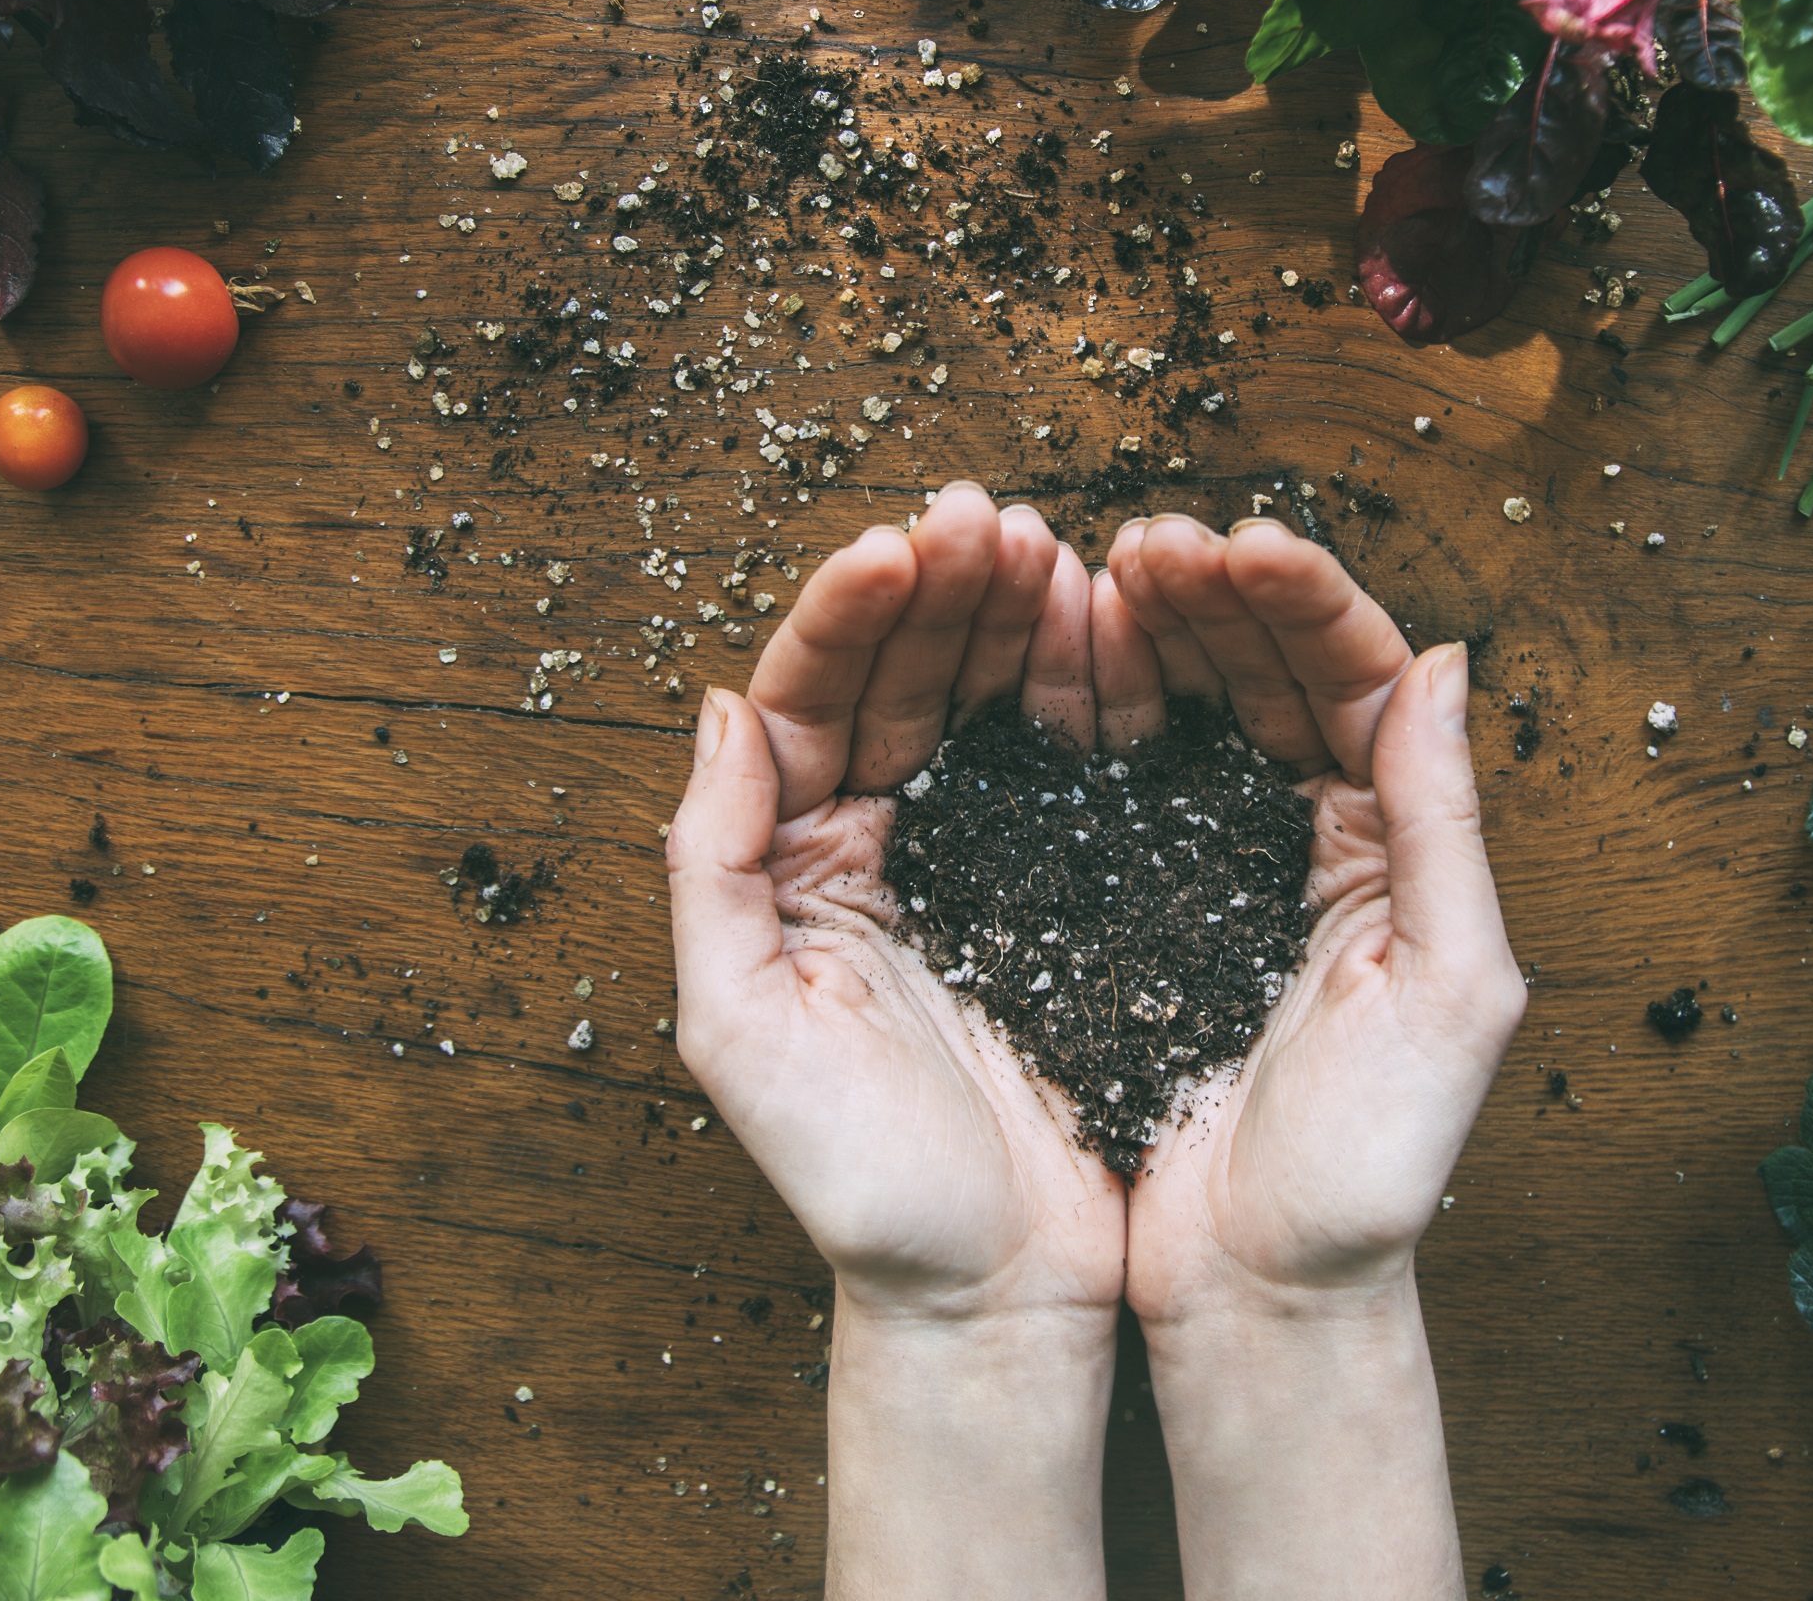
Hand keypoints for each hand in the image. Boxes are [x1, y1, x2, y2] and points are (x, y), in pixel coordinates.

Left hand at [665, 482, 1120, 1597]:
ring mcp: (964, 857)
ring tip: (1047, 549)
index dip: (851, 615)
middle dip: (939, 587)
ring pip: (976, 698)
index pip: (808, 699)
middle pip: (894, 676)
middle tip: (990, 518)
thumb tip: (718, 707)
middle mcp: (866, 843)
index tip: (903, 547)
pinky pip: (1060, 759)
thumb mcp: (741, 1031)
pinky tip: (1104, 627)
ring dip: (1006, 615)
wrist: (997, 1293)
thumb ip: (709, 866)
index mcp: (787, 866)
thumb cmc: (862, 1188)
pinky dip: (1078, 685)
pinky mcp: (1058, 885)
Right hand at [1101, 513, 1523, 1599]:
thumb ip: (1449, 824)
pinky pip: (1104, 777)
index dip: (1305, 603)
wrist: (1257, 1296)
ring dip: (1140, 629)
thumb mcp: (1449, 994)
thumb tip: (1448, 658)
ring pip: (1180, 706)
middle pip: (1262, 671)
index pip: (1360, 680)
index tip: (1243, 545)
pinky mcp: (1120, 903)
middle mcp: (1308, 834)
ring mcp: (1209, 862)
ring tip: (1084, 568)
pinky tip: (1047, 655)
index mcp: (1395, 843)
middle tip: (1147, 541)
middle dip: (1208, 594)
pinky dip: (1080, 707)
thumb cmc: (1370, 1172)